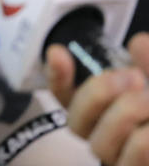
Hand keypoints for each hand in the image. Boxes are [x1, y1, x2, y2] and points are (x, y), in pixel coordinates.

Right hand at [46, 32, 148, 164]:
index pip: (67, 98)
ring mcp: (123, 161)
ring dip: (126, 113)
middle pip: (77, 121)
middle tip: (131, 77)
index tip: (60, 52)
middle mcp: (111, 141)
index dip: (57, 76)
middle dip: (98, 92)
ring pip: (100, 143)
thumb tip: (138, 43)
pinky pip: (133, 157)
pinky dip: (144, 139)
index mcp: (111, 114)